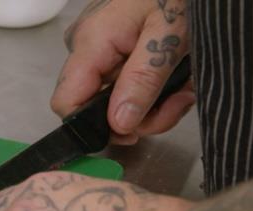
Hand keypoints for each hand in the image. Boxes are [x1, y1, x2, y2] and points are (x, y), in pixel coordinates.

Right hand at [51, 0, 194, 144]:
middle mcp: (86, 46)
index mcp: (91, 42)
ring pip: (115, 97)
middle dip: (140, 114)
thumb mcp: (169, 36)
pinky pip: (126, 79)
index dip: (94, 126)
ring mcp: (99, 45)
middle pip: (96, 105)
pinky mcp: (114, 44)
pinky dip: (154, 86)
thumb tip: (119, 125)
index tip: (133, 132)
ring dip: (154, 103)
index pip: (67, 103)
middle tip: (178, 104)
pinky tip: (177, 76)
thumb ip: (142, 82)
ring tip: (185, 87)